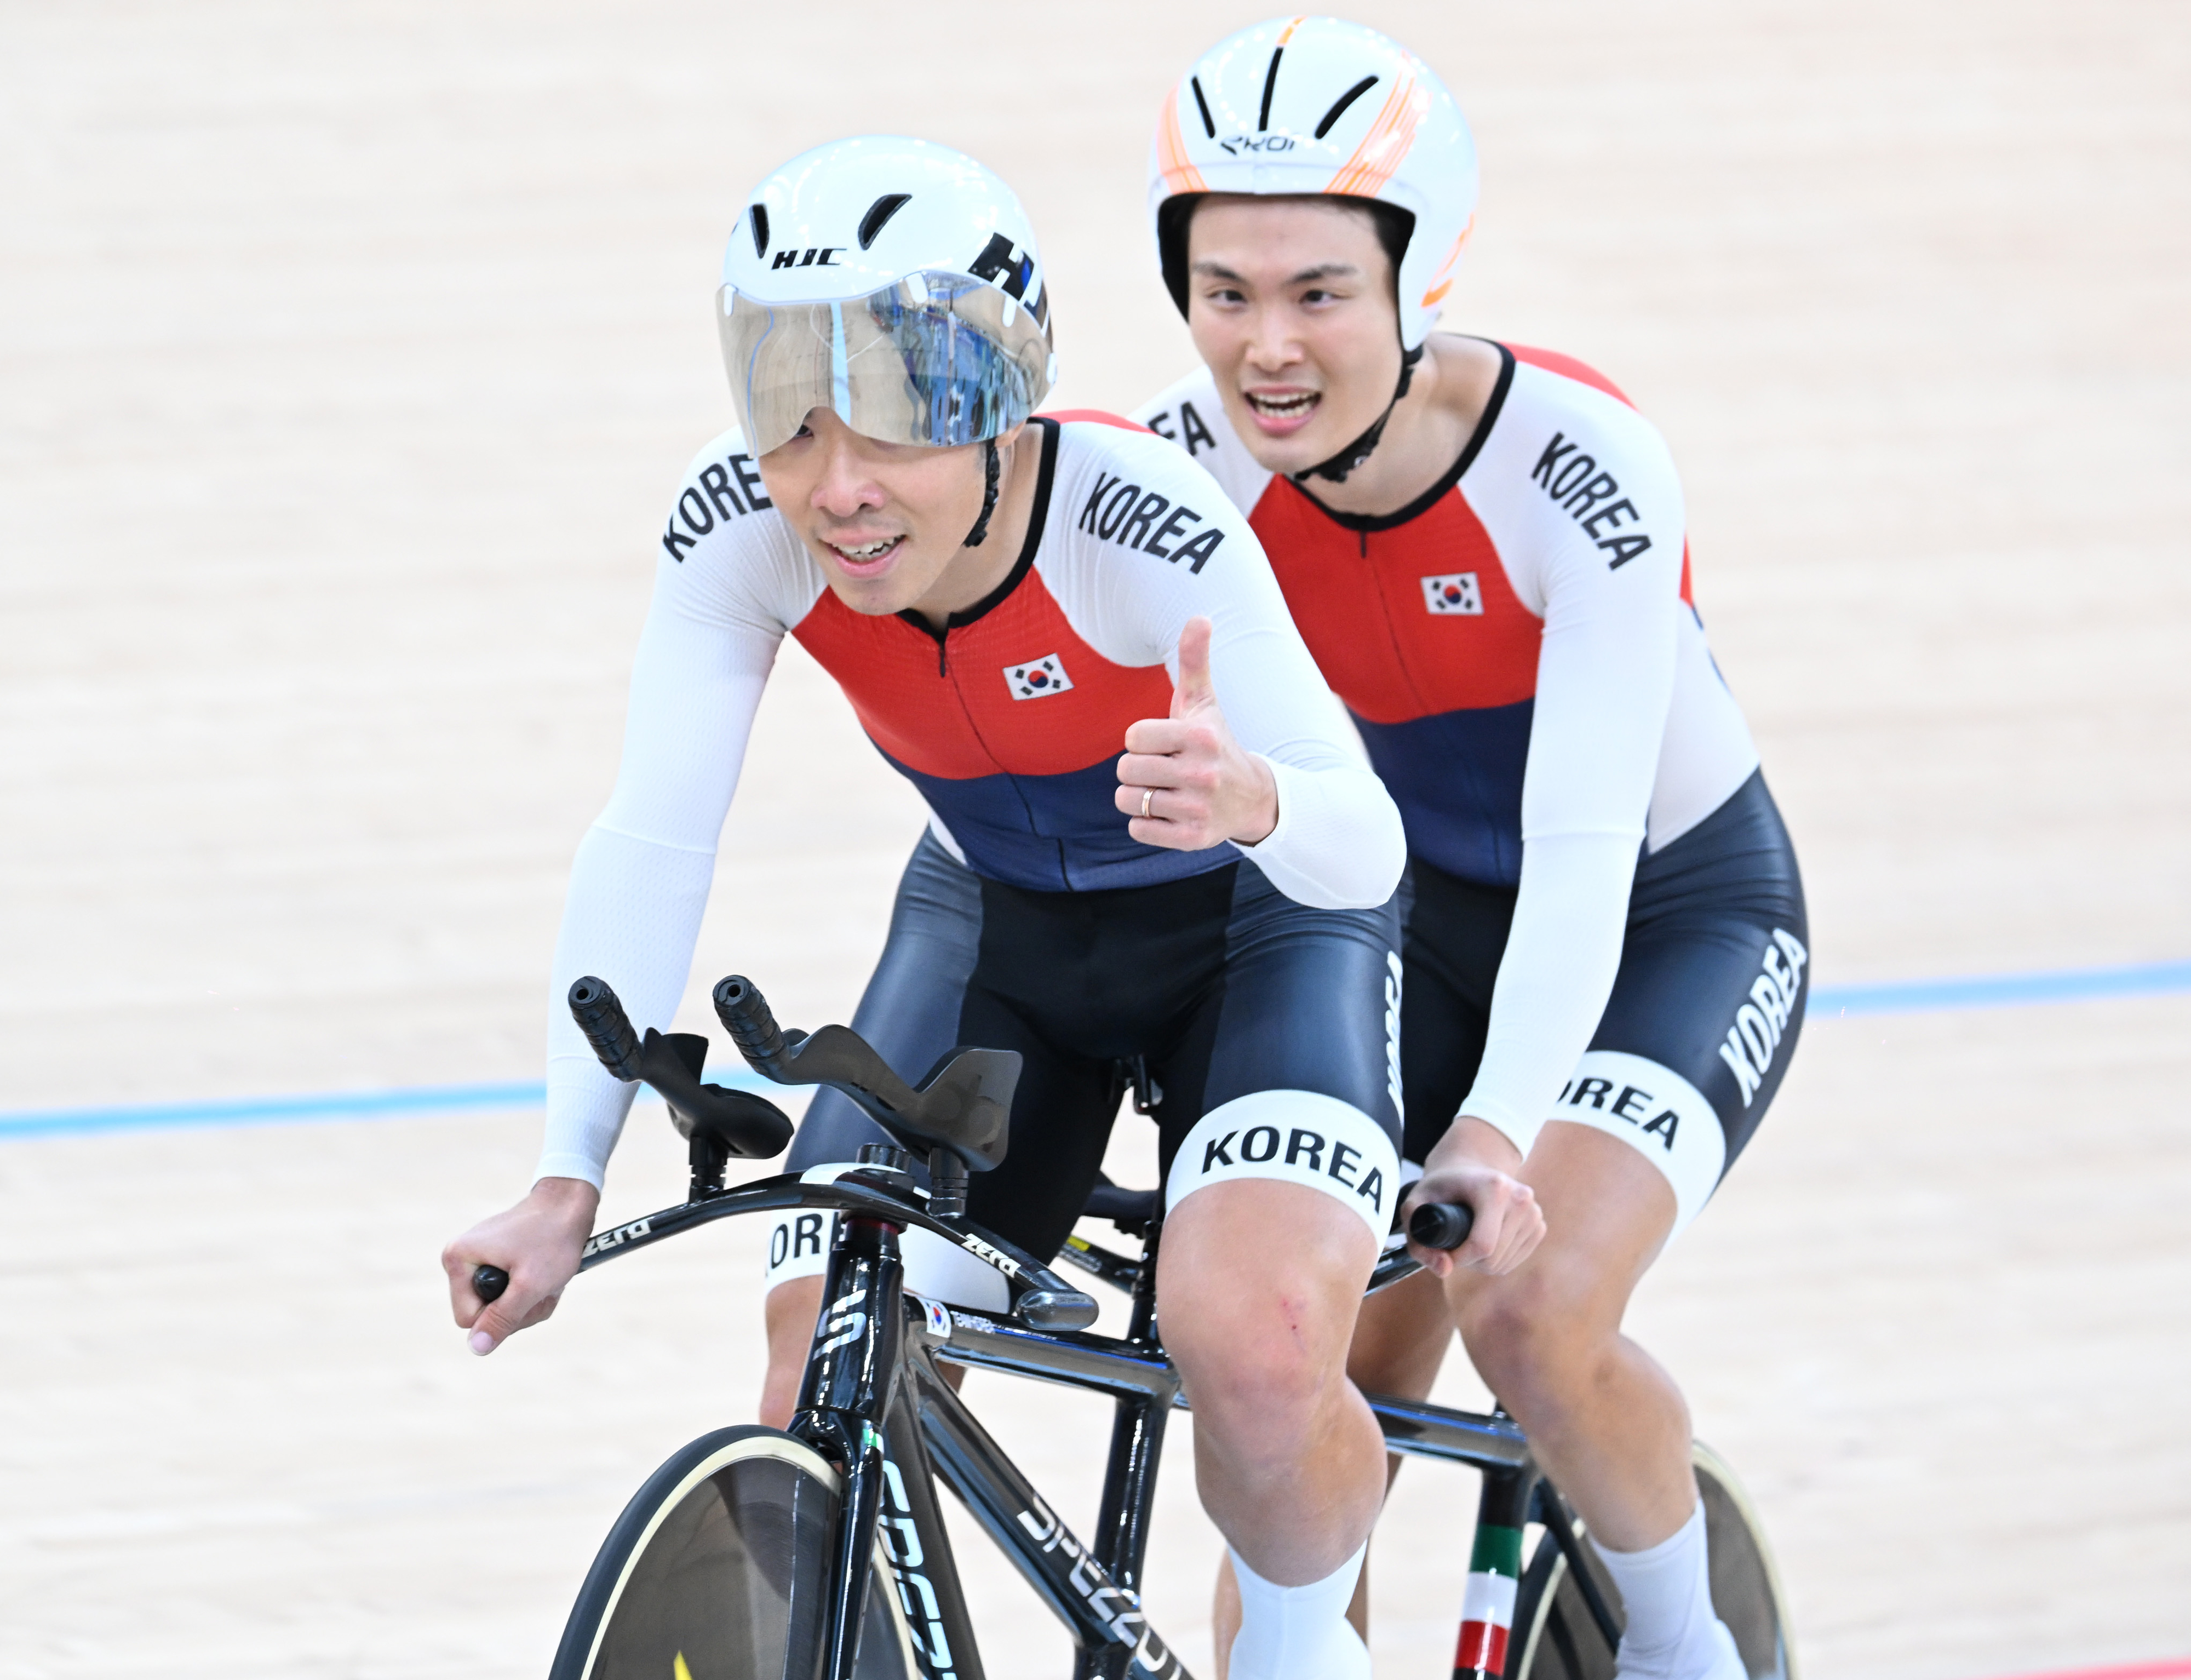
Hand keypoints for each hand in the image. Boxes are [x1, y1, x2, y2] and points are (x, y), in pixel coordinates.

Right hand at [441, 1176, 598, 1353]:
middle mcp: (460, 1259)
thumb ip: (503, 1318)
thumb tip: (476, 1347)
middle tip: (544, 1286)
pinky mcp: (495, 1258)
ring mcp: (477, 1259)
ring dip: (530, 1301)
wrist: (570, 1202)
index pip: (468, 1319)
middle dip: (519, 1309)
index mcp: (457, 1260)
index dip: (501, 1317)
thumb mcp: (530, 1285)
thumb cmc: (553, 1238)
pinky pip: (509, 1291)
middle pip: (484, 1314)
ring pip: (500, 1306)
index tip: (528, 1294)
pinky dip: (532, 1290)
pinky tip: (547, 1274)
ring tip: (549, 1278)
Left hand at [1115, 616, 1278, 849]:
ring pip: (1128, 800)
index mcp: (1201, 737)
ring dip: (1139, 797)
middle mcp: (1202, 773)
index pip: (1133, 737)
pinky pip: (1138, 830)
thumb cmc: (1215, 743)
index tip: (1163, 744)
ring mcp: (1198, 808)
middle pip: (1126, 770)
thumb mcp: (1205, 703)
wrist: (1252, 798)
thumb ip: (1195, 661)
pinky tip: (1170, 812)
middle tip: (1164, 769)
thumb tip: (1200, 616)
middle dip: (1138, 769)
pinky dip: (1146, 823)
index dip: (1141, 740)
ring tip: (1165, 791)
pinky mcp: (1193, 838)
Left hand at [1402, 1119, 1545, 1277]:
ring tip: (1467, 1238)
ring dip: (1481, 1261)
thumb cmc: (1440, 1189)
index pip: (1482, 1245)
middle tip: (1453, 1243)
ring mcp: (1533, 1211)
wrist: (1467, 1170)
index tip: (1444, 1250)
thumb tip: (1445, 1269)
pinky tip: (1484, 1240)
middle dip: (1468, 1261)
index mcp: (1494, 1187)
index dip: (1459, 1258)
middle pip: (1493, 1258)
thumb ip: (1418, 1243)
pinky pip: (1515, 1260)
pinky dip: (1496, 1259)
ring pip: (1504, 1263)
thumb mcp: (1416, 1207)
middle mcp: (1521, 1198)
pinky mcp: (1538, 1224)